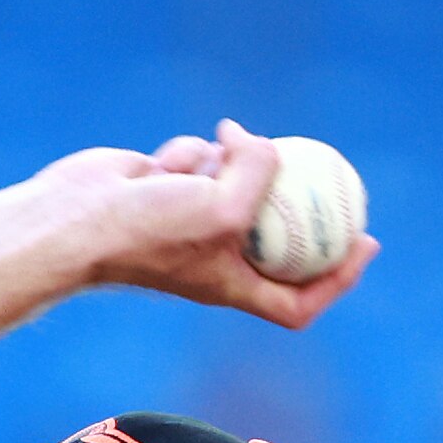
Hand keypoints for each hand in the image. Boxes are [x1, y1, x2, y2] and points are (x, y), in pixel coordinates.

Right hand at [65, 123, 377, 330]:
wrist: (79, 219)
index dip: (337, 280)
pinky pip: (200, 158)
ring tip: (197, 170)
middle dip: (301, 204)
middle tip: (335, 174)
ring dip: (225, 164)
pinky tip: (159, 165)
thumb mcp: (223, 206)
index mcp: (233, 287)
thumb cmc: (149, 231)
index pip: (299, 301)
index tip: (363, 245)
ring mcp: (193, 221)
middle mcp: (216, 258)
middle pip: (277, 237)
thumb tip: (259, 141)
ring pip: (236, 179)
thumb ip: (258, 172)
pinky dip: (187, 153)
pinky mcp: (170, 188)